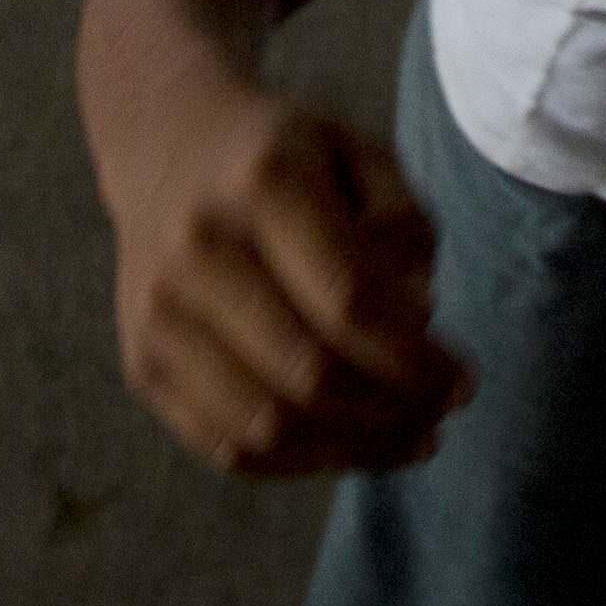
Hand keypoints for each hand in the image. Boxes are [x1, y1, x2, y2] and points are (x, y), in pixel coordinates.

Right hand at [108, 85, 470, 479]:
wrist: (162, 144)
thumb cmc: (284, 155)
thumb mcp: (359, 151)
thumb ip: (404, 227)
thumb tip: (418, 322)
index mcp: (262, 182)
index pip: (350, 302)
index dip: (416, 360)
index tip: (464, 381)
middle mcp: (197, 250)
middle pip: (311, 372)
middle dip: (395, 410)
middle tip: (442, 412)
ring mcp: (157, 314)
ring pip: (268, 425)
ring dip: (354, 448)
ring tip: (409, 438)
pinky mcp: (141, 363)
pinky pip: (225, 445)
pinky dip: (298, 462)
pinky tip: (347, 446)